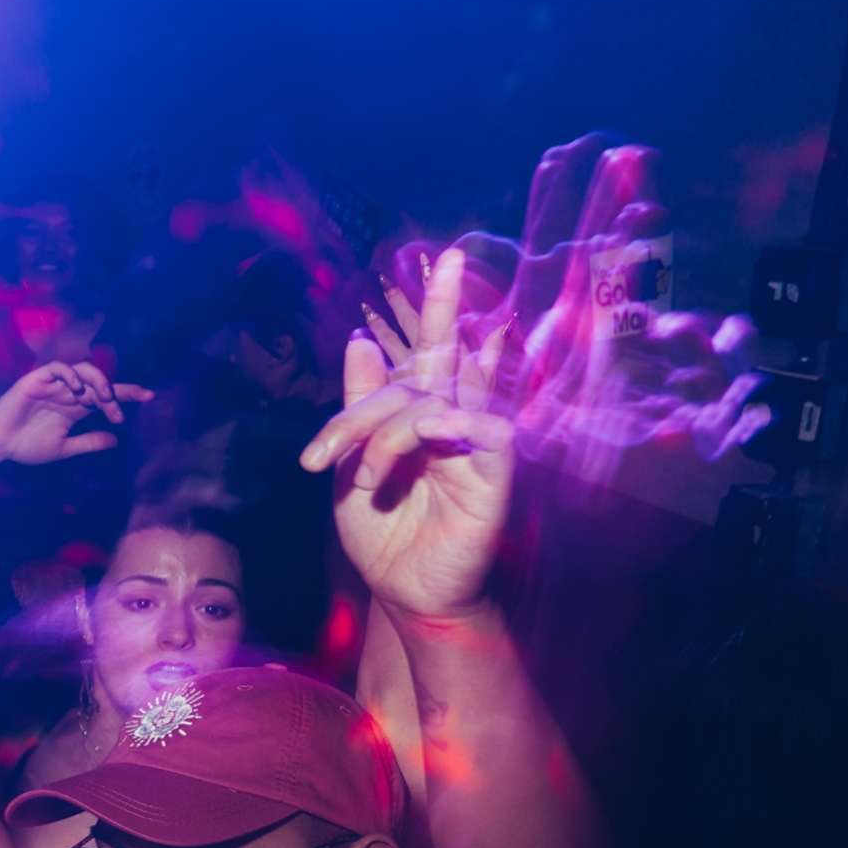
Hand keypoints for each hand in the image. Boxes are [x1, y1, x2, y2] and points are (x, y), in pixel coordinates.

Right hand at [0, 362, 150, 466]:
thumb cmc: (25, 446)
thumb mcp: (64, 448)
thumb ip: (88, 442)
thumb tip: (115, 440)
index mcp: (76, 407)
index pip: (107, 396)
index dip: (128, 394)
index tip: (150, 396)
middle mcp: (68, 392)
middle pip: (100, 381)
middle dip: (115, 392)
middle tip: (117, 411)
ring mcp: (53, 385)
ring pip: (83, 369)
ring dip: (97, 381)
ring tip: (103, 398)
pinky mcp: (35, 380)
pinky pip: (58, 368)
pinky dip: (70, 375)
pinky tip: (78, 390)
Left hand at [300, 246, 513, 622]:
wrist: (404, 593)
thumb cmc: (383, 533)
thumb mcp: (352, 465)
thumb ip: (359, 406)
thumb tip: (362, 341)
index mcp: (421, 413)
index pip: (433, 350)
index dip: (442, 303)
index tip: (444, 255)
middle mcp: (454, 419)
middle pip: (433, 364)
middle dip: (408, 350)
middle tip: (381, 364)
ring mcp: (477, 442)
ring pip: (436, 398)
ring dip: (384, 430)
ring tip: (363, 477)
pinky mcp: (496, 472)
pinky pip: (481, 428)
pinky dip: (439, 428)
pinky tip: (419, 443)